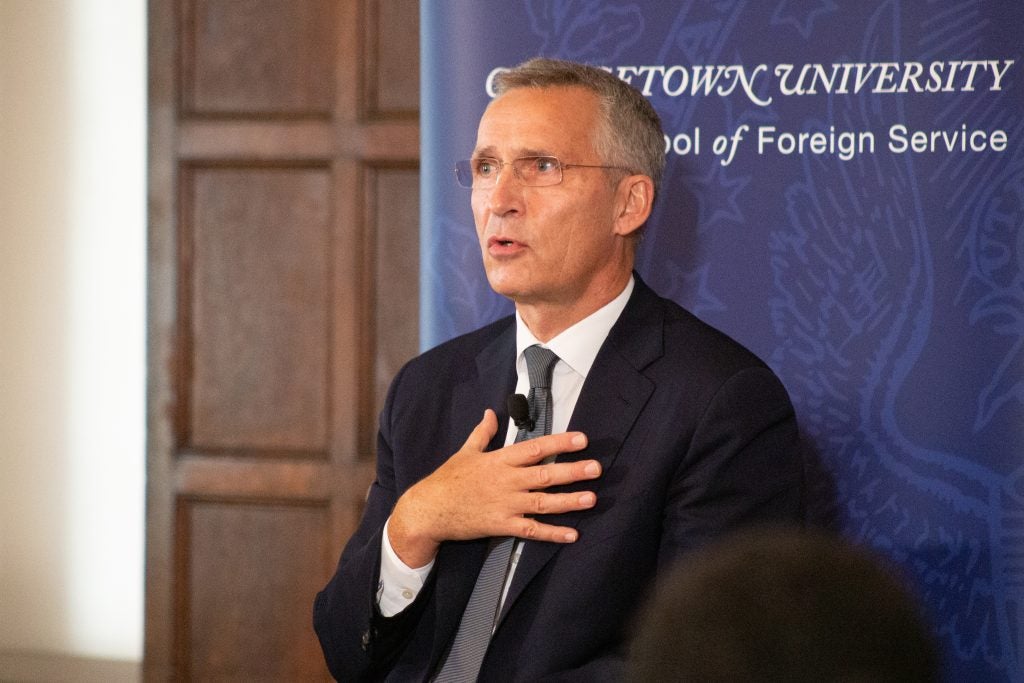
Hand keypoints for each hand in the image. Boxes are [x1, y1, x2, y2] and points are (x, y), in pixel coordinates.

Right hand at [388, 409, 600, 567]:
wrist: (429, 510)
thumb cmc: (447, 480)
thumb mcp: (465, 452)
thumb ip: (482, 433)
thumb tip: (490, 413)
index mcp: (500, 460)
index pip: (535, 448)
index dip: (560, 443)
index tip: (582, 439)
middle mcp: (506, 481)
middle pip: (545, 475)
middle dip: (572, 471)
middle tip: (596, 468)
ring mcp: (505, 504)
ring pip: (543, 503)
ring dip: (569, 501)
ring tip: (592, 498)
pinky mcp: (501, 525)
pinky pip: (531, 530)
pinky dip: (551, 533)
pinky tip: (572, 535)